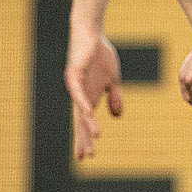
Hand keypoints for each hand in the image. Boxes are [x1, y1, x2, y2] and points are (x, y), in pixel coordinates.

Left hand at [65, 25, 122, 159]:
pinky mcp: (74, 75)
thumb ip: (114, 97)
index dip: (85, 138)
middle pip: (80, 121)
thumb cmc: (101, 55)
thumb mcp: (113, 79)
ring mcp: (75, 86)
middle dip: (83, 139)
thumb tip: (117, 117)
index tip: (86, 156)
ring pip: (80, 110)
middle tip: (85, 157)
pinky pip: (79, 93)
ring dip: (87, 125)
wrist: (92, 34)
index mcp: (88, 97)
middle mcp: (78, 95)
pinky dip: (84, 104)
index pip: (85, 122)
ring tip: (95, 139)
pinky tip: (88, 114)